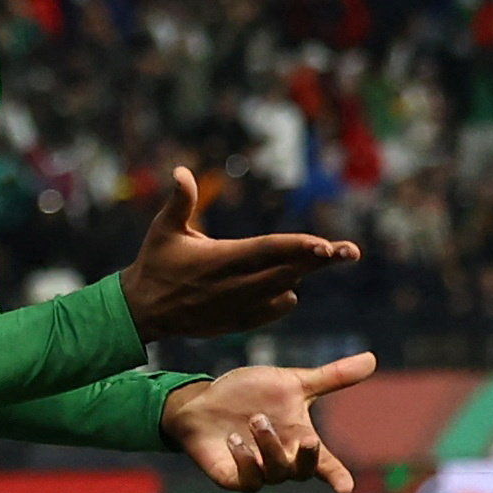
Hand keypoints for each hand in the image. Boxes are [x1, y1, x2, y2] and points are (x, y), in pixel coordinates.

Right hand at [119, 167, 358, 340]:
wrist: (142, 312)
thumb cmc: (155, 264)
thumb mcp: (163, 229)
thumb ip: (179, 201)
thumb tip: (180, 171)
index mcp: (221, 260)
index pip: (268, 251)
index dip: (299, 247)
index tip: (326, 245)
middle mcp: (235, 285)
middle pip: (287, 271)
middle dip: (320, 260)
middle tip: (350, 251)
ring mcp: (238, 307)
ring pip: (284, 290)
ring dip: (304, 273)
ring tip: (330, 256)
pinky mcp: (237, 322)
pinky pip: (272, 309)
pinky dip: (284, 296)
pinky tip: (290, 285)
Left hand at [161, 353, 377, 492]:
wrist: (203, 400)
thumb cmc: (248, 394)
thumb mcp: (291, 382)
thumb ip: (331, 378)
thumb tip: (372, 358)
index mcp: (299, 440)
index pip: (324, 463)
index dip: (336, 475)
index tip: (345, 487)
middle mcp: (281, 460)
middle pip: (302, 471)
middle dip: (307, 458)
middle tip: (309, 439)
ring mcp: (257, 472)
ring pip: (275, 473)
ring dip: (269, 446)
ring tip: (255, 419)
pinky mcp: (233, 478)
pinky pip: (247, 481)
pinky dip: (244, 460)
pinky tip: (234, 439)